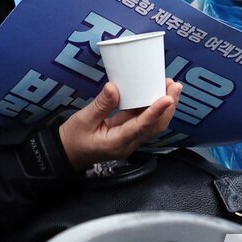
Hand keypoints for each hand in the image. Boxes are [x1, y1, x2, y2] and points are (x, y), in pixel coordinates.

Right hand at [59, 80, 181, 170]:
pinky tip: (154, 95)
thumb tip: (114, 88)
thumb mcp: (83, 120)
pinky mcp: (126, 134)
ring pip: (152, 124)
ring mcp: (129, 140)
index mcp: (119, 141)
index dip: (156, 111)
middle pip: (155, 126)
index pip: (143, 126)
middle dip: (168, 107)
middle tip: (174, 86)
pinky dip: (152, 108)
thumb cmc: (72, 140)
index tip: (167, 97)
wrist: (66, 154)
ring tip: (170, 88)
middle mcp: (129, 143)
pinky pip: (144, 122)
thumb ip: (101, 105)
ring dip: (163, 107)